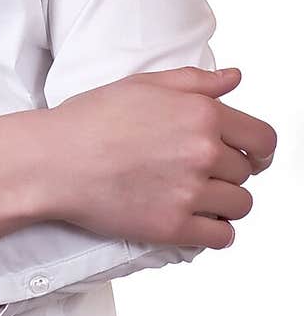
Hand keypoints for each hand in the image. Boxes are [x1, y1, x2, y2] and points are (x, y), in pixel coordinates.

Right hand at [43, 66, 276, 250]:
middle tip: (199, 170)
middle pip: (247, 173)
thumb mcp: (144, 84)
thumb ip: (196, 82)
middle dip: (228, 172)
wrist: (54, 159)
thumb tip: (234, 79)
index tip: (253, 157)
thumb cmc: (91, 119)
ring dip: (224, 202)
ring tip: (195, 195)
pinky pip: (221, 236)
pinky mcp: (174, 226)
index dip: (261, 150)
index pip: (262, 139)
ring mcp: (190, 191)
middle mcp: (203, 152)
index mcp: (201, 113)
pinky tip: (196, 219)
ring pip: (239, 206)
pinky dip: (215, 231)